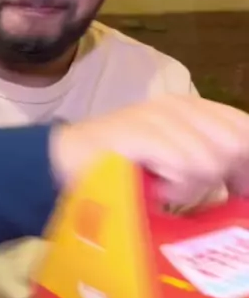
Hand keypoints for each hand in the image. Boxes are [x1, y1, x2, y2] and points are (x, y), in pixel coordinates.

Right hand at [49, 95, 248, 207]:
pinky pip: (187, 168)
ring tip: (165, 191)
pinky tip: (155, 190)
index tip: (234, 189)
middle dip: (224, 177)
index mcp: (192, 107)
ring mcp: (160, 116)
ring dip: (193, 188)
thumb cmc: (122, 169)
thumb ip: (209, 162)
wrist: (66, 163)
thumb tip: (242, 183)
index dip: (245, 162)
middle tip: (192, 192)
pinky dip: (175, 190)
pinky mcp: (143, 131)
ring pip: (213, 159)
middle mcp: (180, 105)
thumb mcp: (173, 161)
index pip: (243, 127)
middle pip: (237, 143)